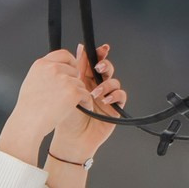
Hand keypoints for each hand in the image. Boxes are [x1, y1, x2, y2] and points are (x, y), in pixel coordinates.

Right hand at [0, 50, 88, 161]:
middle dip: (74, 81)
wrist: (28, 123)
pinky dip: (86, 103)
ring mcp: (64, 79)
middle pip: (74, 70)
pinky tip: (82, 108)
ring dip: (78, 94)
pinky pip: (86, 95)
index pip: (63, 54)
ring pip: (80, 83)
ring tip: (70, 105)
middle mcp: (53, 68)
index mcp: (41, 64)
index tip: (72, 71)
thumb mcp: (32, 82)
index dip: (70, 63)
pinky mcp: (73, 91)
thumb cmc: (28, 108)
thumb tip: (59, 68)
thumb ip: (45, 72)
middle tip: (68, 94)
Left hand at [53, 44, 125, 161]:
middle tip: (99, 67)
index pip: (94, 63)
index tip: (101, 49)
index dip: (99, 54)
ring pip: (114, 81)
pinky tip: (105, 99)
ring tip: (95, 93)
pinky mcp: (114, 108)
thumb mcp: (69, 89)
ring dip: (106, 84)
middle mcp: (97, 87)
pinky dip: (115, 95)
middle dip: (105, 65)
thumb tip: (80, 48)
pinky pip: (121, 96)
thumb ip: (76, 69)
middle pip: (106, 70)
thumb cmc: (67, 118)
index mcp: (85, 80)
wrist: (72, 139)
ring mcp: (106, 97)